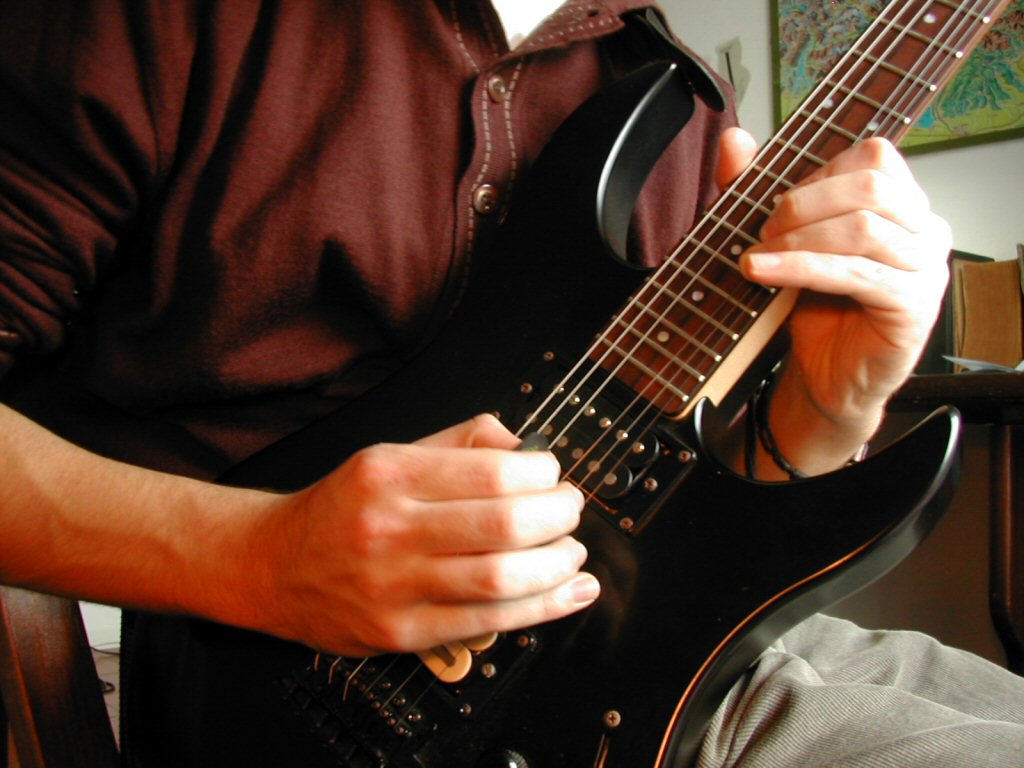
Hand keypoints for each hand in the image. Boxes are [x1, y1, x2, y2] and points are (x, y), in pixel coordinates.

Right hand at [251, 415, 596, 655]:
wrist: (273, 567)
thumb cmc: (342, 510)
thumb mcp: (390, 455)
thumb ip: (460, 443)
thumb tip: (525, 447)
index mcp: (388, 473)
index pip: (489, 471)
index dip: (540, 474)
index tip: (553, 475)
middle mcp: (388, 527)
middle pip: (501, 523)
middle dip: (557, 516)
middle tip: (570, 510)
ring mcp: (393, 585)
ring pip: (500, 578)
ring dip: (556, 565)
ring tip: (572, 551)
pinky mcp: (401, 632)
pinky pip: (487, 623)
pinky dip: (541, 609)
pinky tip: (570, 593)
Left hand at [717, 128, 951, 471]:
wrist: (825, 377)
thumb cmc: (814, 308)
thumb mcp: (782, 241)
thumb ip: (759, 189)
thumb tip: (733, 139)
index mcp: (902, 205)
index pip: (873, 157)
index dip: (816, 176)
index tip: (775, 205)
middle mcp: (924, 230)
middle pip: (870, 185)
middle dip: (803, 204)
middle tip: (763, 232)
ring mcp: (925, 268)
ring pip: (865, 227)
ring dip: (799, 238)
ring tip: (757, 257)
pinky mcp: (912, 306)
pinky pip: (858, 273)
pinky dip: (803, 268)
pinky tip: (764, 273)